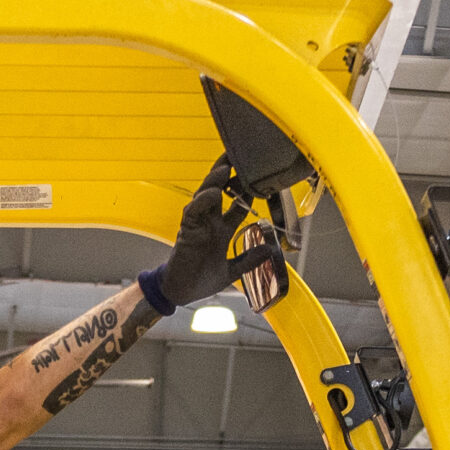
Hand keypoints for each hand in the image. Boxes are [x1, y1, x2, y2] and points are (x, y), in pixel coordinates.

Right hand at [138, 159, 250, 314]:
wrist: (180, 293)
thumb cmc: (201, 280)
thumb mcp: (232, 271)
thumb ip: (249, 260)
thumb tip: (269, 250)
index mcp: (221, 230)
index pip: (237, 205)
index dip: (247, 192)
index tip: (260, 179)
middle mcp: (209, 223)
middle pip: (219, 191)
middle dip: (229, 175)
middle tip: (239, 156)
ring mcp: (197, 224)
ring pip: (205, 196)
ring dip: (215, 181)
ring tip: (227, 167)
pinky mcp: (186, 230)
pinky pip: (193, 211)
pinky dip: (203, 200)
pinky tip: (213, 192)